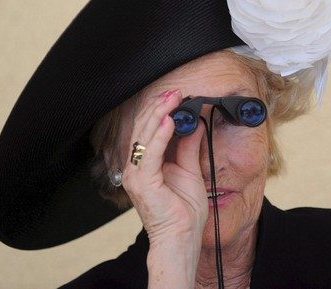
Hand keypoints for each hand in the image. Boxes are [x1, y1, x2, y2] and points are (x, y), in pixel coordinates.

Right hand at [122, 89, 206, 250]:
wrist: (181, 238)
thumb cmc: (184, 211)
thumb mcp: (190, 169)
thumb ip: (189, 146)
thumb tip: (195, 122)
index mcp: (146, 163)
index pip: (149, 129)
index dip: (161, 110)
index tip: (177, 95)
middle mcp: (136, 166)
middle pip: (144, 128)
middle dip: (160, 107)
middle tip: (175, 92)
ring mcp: (135, 174)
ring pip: (144, 136)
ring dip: (159, 114)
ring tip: (172, 98)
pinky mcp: (141, 182)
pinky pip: (150, 153)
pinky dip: (160, 135)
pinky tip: (169, 120)